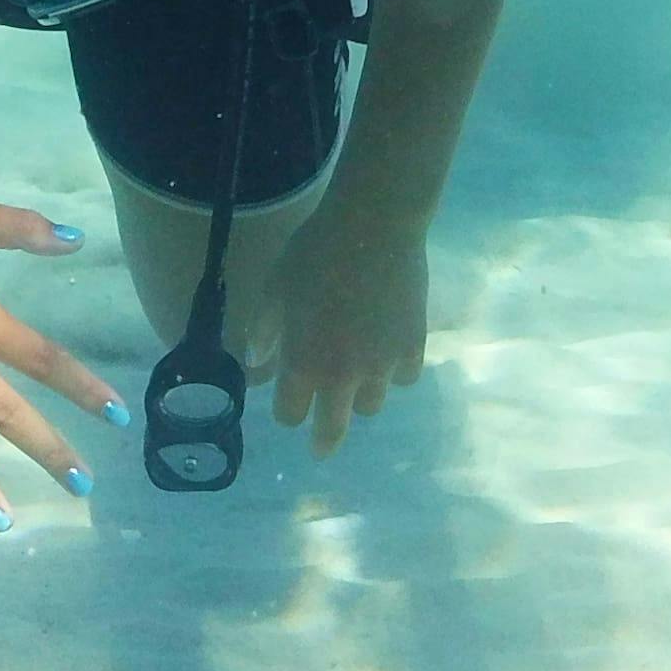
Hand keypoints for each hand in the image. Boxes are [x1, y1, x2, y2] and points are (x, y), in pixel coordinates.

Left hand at [252, 191, 431, 457]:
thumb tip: (256, 365)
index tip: (287, 404)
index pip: (290, 415)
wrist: (374, 225)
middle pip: (333, 429)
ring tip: (355, 379)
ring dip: (358, 397)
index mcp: (304, 363)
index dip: (286, 412)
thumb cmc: (314, 253)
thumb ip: (264, 332)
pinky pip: (403, 377)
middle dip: (323, 440)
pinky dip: (392, 372)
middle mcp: (344, 375)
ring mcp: (383, 364)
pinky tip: (386, 353)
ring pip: (371, 405)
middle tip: (321, 445)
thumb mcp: (275, 289)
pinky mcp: (413, 347)